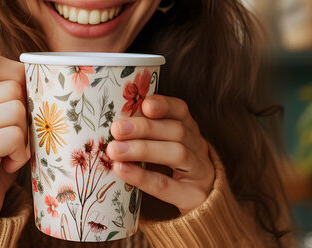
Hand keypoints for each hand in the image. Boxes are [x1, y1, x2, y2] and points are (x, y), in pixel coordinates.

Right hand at [0, 53, 29, 215]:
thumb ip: (13, 94)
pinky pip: (15, 137)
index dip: (15, 79)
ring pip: (17, 111)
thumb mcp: (3, 119)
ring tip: (7, 152)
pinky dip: (20, 154)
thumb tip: (46, 73)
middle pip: (12, 88)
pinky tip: (5, 164)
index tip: (17, 105)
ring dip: (23, 137)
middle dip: (24, 116)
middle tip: (10, 139)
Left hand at [106, 94, 214, 214]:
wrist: (200, 207)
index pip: (181, 111)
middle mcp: (198, 148)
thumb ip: (144, 135)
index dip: (164, 105)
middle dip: (145, 128)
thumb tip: (111, 124)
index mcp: (190, 131)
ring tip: (114, 150)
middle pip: (177, 131)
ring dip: (143, 149)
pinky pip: (166, 185)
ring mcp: (200, 173)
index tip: (145, 104)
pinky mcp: (194, 197)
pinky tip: (122, 170)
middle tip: (116, 128)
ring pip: (177, 154)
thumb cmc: (171, 172)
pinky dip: (142, 177)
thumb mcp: (163, 148)